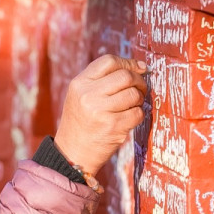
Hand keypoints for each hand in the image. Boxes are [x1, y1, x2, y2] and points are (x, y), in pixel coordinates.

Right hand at [53, 54, 146, 175]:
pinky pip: (137, 113)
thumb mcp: (80, 95)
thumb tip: (139, 66)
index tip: (140, 68)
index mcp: (79, 83)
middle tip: (140, 87)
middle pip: (125, 76)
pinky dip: (138, 114)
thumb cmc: (81, 121)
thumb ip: (101, 79)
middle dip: (139, 80)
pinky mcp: (114, 127)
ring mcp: (101, 111)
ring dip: (139, 98)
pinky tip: (129, 118)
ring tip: (132, 104)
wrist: (72, 152)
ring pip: (134, 94)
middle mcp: (88, 95)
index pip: (108, 61)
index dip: (128, 62)